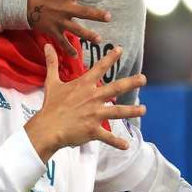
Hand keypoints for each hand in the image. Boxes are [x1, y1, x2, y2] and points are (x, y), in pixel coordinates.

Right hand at [24, 44, 146, 162]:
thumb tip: (47, 45)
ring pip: (118, 112)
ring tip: (143, 109)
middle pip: (116, 88)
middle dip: (131, 82)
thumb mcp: (51, 82)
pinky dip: (117, 142)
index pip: (100, 68)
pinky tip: (126, 146)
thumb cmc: (51, 105)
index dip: (110, 58)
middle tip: (143, 79)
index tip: (120, 49)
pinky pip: (108, 137)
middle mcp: (93, 97)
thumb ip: (52, 63)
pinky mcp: (93, 130)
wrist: (48, 127)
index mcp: (84, 85)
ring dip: (132, 111)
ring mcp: (95, 114)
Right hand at [27, 0, 110, 56]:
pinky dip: (67, 50)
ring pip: (76, 29)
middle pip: (83, 12)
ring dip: (87, 35)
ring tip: (99, 39)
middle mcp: (64, 8)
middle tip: (109, 17)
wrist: (19, 6)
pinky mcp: (52, 31)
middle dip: (96, 15)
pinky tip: (75, 57)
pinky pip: (61, 42)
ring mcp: (58, 21)